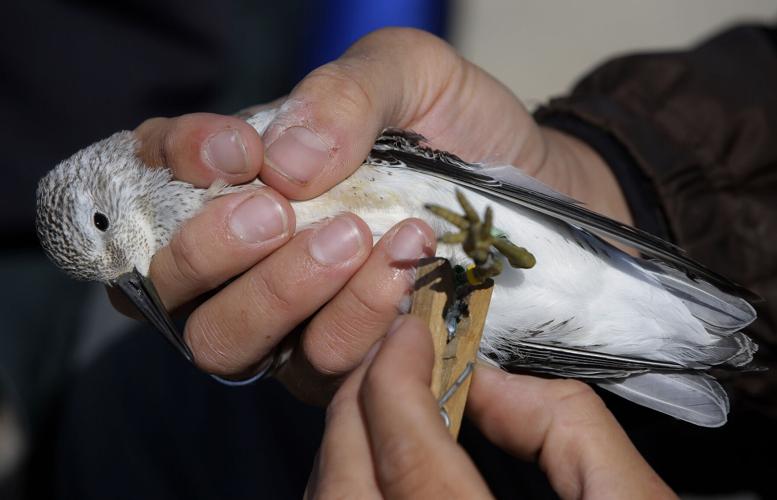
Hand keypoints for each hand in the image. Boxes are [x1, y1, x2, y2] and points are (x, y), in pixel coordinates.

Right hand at [112, 27, 631, 402]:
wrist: (532, 188)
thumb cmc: (458, 126)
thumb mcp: (411, 74)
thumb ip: (344, 94)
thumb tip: (280, 160)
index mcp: (241, 174)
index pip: (156, 177)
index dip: (174, 165)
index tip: (237, 151)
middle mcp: (246, 254)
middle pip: (174, 283)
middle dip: (219, 249)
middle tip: (286, 211)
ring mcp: (286, 317)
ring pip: (229, 340)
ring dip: (289, 291)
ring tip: (366, 238)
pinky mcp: (337, 362)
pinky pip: (316, 365)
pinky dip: (356, 321)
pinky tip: (406, 274)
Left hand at [307, 315, 675, 499]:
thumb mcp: (628, 498)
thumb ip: (563, 424)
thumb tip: (486, 379)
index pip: (408, 452)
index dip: (397, 376)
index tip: (411, 329)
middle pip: (348, 478)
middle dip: (358, 398)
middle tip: (392, 352)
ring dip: (345, 439)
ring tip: (383, 392)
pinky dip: (346, 480)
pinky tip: (379, 454)